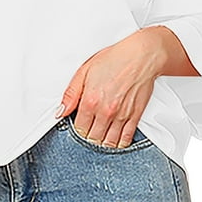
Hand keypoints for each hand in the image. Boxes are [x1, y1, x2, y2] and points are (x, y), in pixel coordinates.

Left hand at [56, 27, 166, 147]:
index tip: (78, 125)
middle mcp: (105, 112)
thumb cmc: (114, 60)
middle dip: (88, 138)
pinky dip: (118, 144)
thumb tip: (61, 111)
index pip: (79, 129)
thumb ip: (71, 94)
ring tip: (99, 136)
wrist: (141, 57)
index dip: (76, 130)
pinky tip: (114, 140)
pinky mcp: (135, 117)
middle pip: (92, 139)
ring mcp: (121, 116)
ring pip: (108, 143)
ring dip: (101, 143)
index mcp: (91, 101)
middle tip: (88, 131)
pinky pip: (125, 140)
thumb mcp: (85, 71)